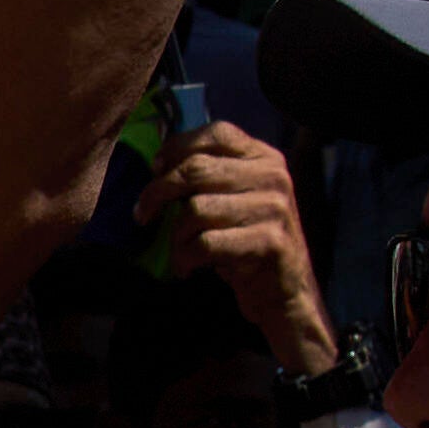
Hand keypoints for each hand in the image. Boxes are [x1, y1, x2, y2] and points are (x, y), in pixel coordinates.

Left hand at [169, 121, 337, 386]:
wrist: (284, 294)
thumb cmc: (247, 245)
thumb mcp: (234, 200)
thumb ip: (209, 176)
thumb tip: (158, 165)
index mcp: (265, 157)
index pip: (216, 133)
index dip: (177, 148)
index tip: (155, 170)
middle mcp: (274, 176)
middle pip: (196, 170)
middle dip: (158, 193)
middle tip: (143, 214)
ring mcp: (274, 208)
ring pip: (197, 209)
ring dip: (175, 236)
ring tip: (177, 251)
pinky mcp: (270, 242)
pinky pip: (207, 243)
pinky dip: (186, 258)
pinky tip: (186, 268)